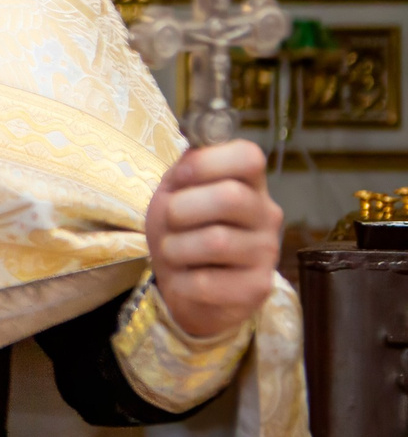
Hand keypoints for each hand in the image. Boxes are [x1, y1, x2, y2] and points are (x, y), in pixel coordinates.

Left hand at [145, 139, 282, 339]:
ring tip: (173, 253)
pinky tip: (185, 279)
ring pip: (216, 242)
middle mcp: (266, 215)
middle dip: (181, 209)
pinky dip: (181, 281)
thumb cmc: (182, 232)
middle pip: (230, 197)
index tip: (181, 177)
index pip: (249, 156)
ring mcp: (267, 253)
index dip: (207, 162)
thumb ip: (186, 169)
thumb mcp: (175, 193)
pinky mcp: (257, 288)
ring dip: (175, 248)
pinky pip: (208, 282)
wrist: (186, 286)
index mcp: (249, 184)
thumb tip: (197, 147)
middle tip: (170, 221)